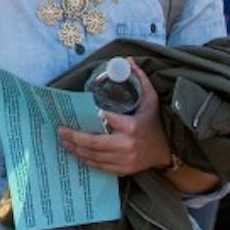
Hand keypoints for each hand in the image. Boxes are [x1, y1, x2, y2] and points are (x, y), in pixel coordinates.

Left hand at [58, 60, 171, 176]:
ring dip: (77, 150)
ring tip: (64, 142)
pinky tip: (77, 153)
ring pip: (94, 157)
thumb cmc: (155, 122)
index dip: (90, 116)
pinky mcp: (124, 170)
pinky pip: (100, 167)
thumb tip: (127, 60)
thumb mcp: (151, 98)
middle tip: (60, 130)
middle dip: (74, 137)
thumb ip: (139, 78)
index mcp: (131, 126)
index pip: (105, 119)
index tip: (76, 112)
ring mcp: (125, 160)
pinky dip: (87, 161)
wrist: (168, 150)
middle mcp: (127, 145)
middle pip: (94, 143)